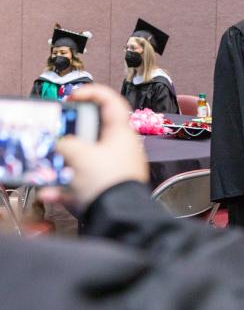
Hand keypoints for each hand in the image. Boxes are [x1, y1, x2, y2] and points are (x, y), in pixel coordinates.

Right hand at [40, 84, 147, 207]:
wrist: (118, 216)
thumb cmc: (108, 180)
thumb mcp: (80, 156)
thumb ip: (67, 145)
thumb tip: (62, 146)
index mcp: (121, 132)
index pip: (112, 102)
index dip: (93, 93)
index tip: (75, 96)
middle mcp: (122, 148)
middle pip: (96, 132)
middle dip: (74, 135)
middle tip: (60, 137)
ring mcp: (117, 168)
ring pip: (88, 159)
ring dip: (68, 164)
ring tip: (54, 170)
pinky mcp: (109, 186)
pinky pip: (86, 181)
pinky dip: (69, 186)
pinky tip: (54, 193)